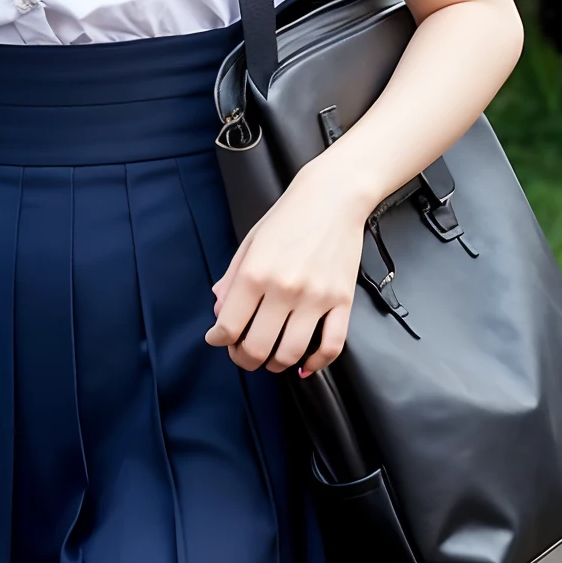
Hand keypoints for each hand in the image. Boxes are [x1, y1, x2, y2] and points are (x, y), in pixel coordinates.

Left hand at [205, 155, 367, 378]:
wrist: (333, 197)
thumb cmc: (289, 217)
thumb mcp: (250, 243)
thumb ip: (231, 279)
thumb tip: (220, 312)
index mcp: (255, 274)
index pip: (228, 326)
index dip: (219, 340)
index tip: (218, 340)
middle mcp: (283, 289)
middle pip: (257, 348)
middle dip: (244, 359)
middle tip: (242, 354)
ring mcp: (315, 298)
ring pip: (291, 353)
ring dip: (275, 365)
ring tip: (271, 358)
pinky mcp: (342, 301)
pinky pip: (332, 346)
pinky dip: (316, 364)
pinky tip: (304, 365)